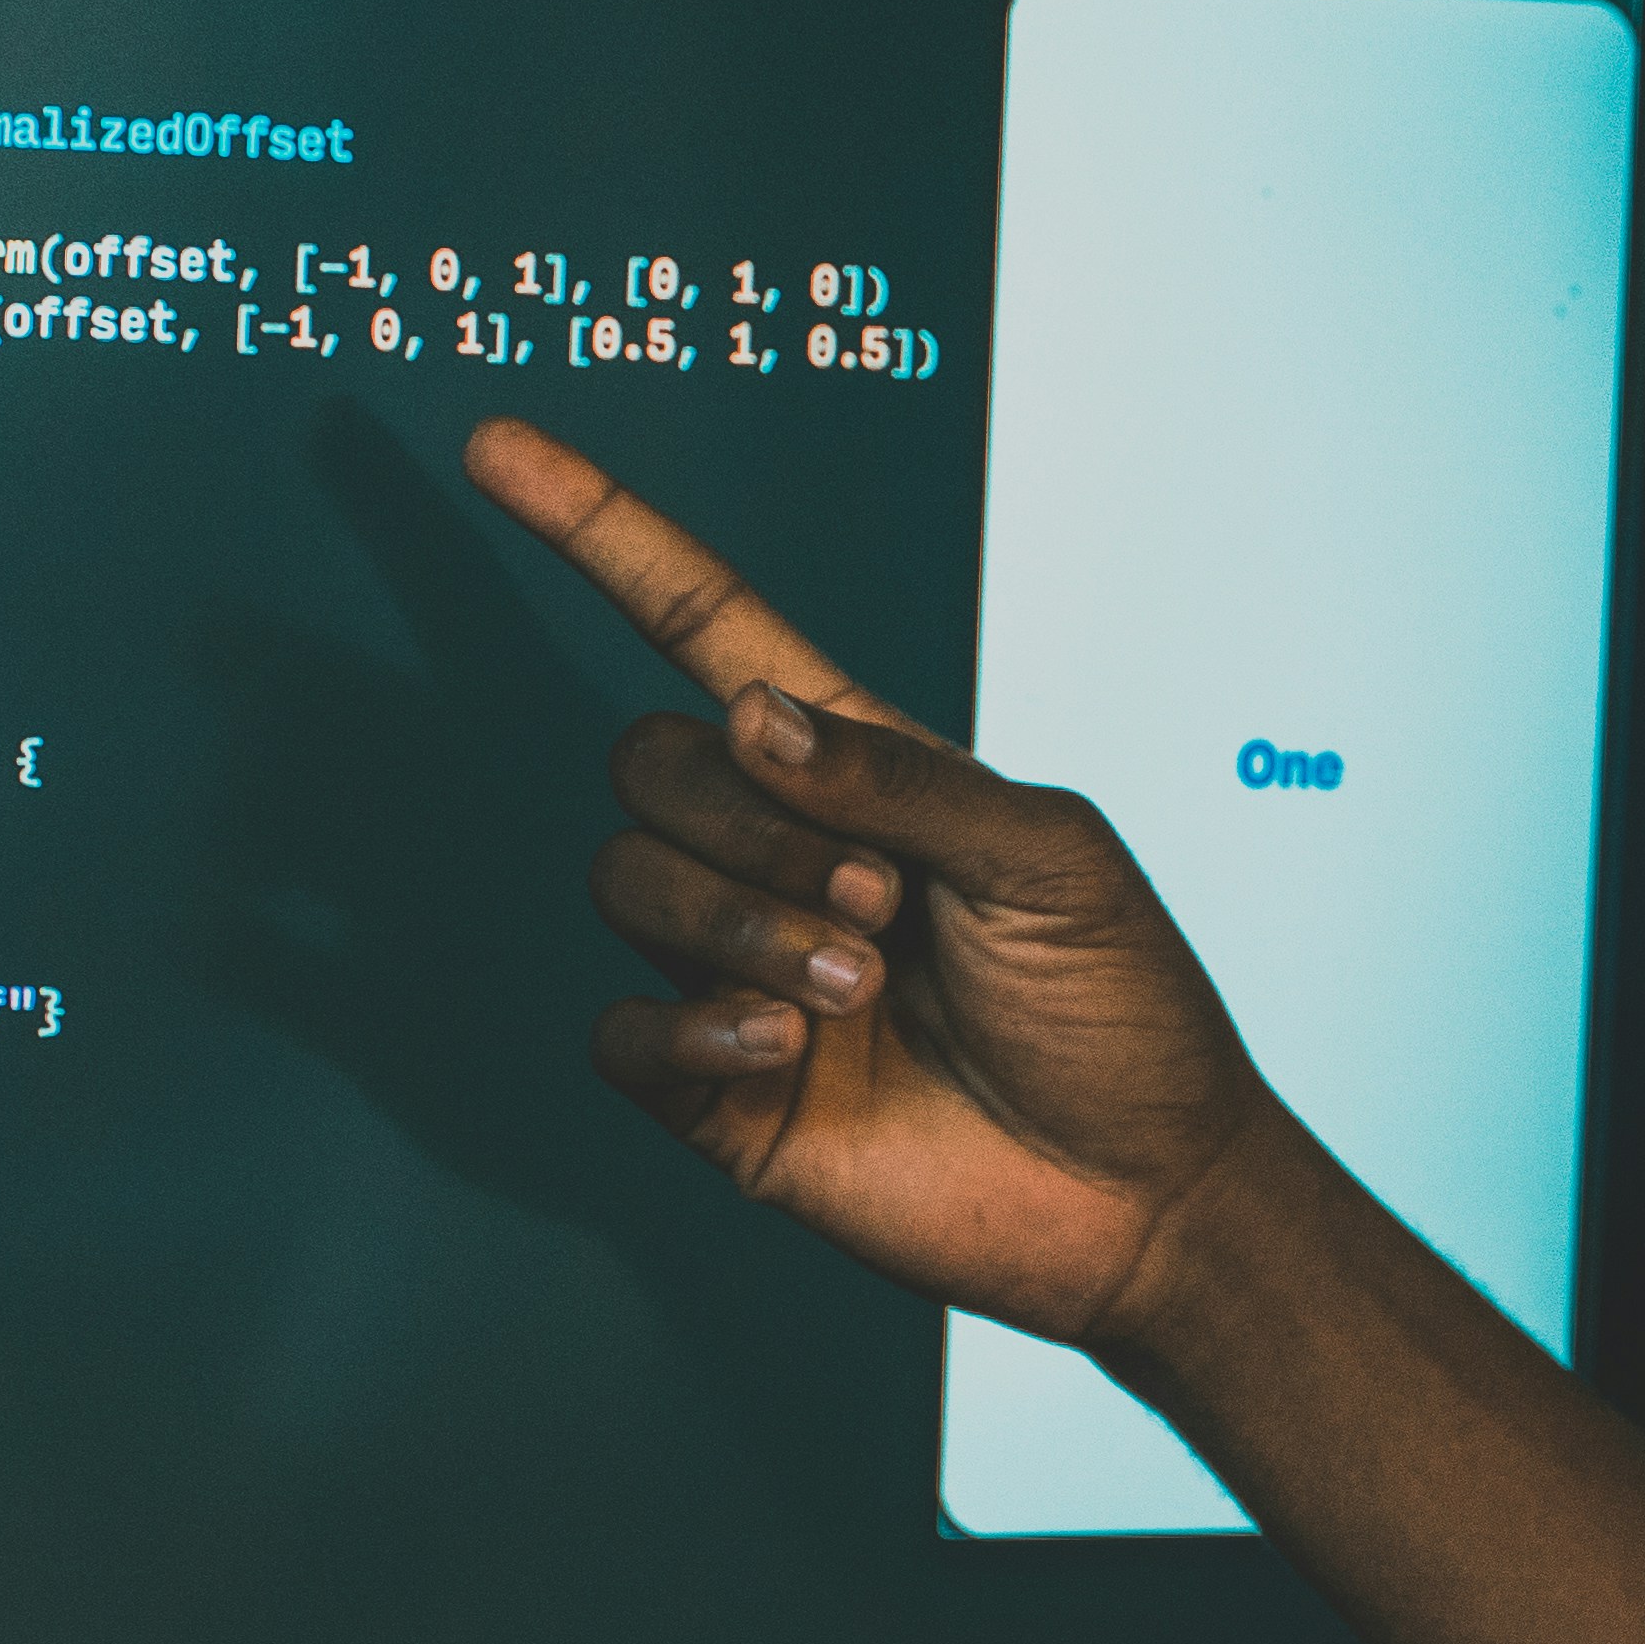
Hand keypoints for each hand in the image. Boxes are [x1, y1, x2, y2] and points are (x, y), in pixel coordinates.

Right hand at [473, 415, 1287, 1356]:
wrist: (1146, 1197)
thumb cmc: (1121, 1009)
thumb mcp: (1050, 856)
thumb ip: (900, 774)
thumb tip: (750, 714)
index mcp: (858, 769)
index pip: (699, 623)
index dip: (600, 535)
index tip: (498, 446)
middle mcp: (778, 855)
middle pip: (646, 760)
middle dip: (752, 823)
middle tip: (882, 908)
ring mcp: (735, 972)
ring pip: (624, 881)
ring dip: (739, 926)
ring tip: (863, 993)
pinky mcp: (717, 1093)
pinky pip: (619, 1031)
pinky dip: (688, 1031)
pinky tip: (785, 1056)